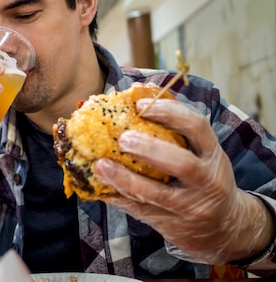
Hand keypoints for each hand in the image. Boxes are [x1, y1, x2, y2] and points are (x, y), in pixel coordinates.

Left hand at [94, 97, 273, 263]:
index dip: (169, 112)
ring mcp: (190, 207)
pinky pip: (141, 212)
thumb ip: (174, 128)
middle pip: (183, 164)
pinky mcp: (172, 225)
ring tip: (100, 166)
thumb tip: (134, 91)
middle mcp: (207, 180)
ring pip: (158, 195)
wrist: (224, 228)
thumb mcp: (201, 152)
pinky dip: (118, 198)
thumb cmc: (203, 177)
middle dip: (150, 149)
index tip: (140, 105)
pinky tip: (97, 187)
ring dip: (125, 179)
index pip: (198, 127)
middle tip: (123, 139)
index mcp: (213, 154)